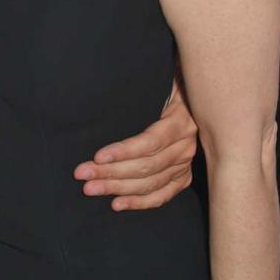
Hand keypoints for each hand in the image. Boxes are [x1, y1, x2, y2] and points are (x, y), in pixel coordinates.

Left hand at [73, 76, 197, 209]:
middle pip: (147, 166)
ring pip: (151, 183)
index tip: (97, 156)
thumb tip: (116, 75)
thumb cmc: (170, 87)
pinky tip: (117, 204)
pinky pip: (162, 195)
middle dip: (111, 172)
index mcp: (181, 121)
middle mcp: (186, 146)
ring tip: (91, 188)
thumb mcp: (163, 79)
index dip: (124, 151)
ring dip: (118, 188)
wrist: (196, 99)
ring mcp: (185, 164)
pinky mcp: (182, 177)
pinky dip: (139, 202)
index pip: (150, 142)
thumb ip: (146, 82)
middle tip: (82, 174)